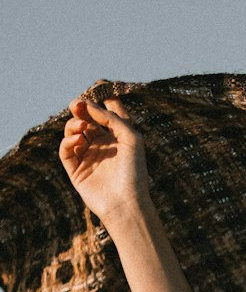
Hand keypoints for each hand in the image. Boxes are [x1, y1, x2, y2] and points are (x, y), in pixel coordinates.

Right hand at [59, 96, 150, 223]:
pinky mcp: (76, 170)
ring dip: (74, 124)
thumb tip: (89, 105)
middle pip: (87, 119)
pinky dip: (68, 141)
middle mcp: (102, 145)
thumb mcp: (130, 137)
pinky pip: (66, 150)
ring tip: (82, 127)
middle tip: (77, 105)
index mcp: (118, 137)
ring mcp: (88, 156)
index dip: (100, 100)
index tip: (96, 88)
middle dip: (81, 109)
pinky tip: (77, 139)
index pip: (107, 112)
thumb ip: (111, 118)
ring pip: (73, 132)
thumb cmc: (134, 171)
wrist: (126, 203)